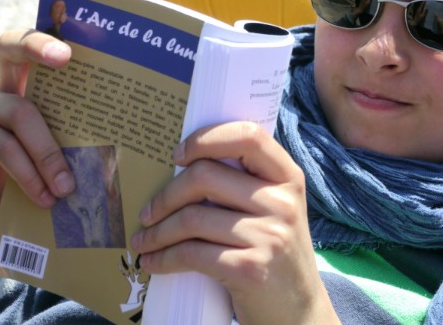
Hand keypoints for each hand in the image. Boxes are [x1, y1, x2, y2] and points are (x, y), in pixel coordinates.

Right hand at [0, 29, 75, 274]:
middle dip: (37, 45)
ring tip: (67, 187)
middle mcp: (6, 87)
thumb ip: (81, 134)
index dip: (51, 36)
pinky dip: (28, 173)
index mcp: (34, 84)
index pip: (39, 45)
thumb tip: (130, 132)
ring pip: (21, 112)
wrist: (5, 214)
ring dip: (48, 153)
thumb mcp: (67, 151)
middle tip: (65, 58)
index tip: (74, 47)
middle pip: (10, 46)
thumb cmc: (47, 178)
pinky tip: (45, 197)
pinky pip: (3, 146)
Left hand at [129, 122, 337, 323]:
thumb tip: (184, 165)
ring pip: (192, 218)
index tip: (177, 156)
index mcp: (288, 178)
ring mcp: (270, 236)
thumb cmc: (274, 255)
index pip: (248, 136)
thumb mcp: (274, 212)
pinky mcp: (251, 269)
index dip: (206, 139)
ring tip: (143, 240)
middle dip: (165, 195)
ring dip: (157, 232)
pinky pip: (192, 254)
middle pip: (205, 176)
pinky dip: (164, 258)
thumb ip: (246, 184)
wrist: (299, 313)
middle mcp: (283, 202)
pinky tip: (153, 262)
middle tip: (147, 212)